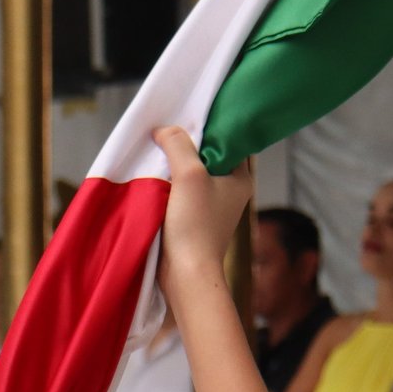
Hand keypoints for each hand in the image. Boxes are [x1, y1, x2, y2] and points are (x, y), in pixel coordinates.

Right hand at [153, 126, 253, 286]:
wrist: (186, 272)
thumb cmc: (195, 225)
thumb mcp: (189, 175)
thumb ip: (178, 145)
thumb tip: (163, 130)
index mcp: (240, 178)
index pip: (228, 140)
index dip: (208, 127)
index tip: (185, 119)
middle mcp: (230, 190)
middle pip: (207, 155)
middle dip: (186, 145)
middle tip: (165, 133)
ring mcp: (211, 205)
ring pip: (191, 173)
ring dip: (173, 165)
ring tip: (154, 153)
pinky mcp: (193, 218)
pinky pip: (180, 190)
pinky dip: (167, 183)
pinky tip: (152, 177)